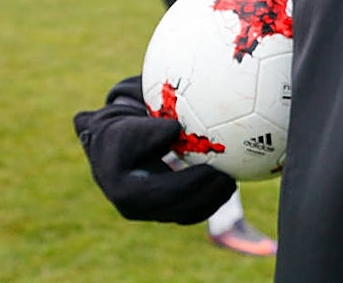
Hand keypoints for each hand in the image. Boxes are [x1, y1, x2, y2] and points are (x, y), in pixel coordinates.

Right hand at [73, 76, 236, 223]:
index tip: (213, 170)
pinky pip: (188, 211)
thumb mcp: (130, 127)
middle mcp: (136, 209)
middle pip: (179, 209)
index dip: (191, 184)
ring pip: (186, 215)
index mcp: (125, 191)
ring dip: (212, 202)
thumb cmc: (122, 132)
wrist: (109, 150)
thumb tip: (176, 129)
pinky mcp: (161, 211)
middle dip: (207, 197)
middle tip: (229, 179)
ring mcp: (149, 213)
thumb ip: (150, 129)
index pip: (164, 192)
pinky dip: (207, 201)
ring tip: (232, 183)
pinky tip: (225, 185)